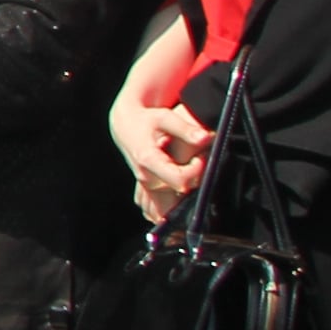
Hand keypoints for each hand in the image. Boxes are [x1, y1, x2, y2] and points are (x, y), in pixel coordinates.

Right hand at [121, 99, 211, 221]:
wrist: (125, 124)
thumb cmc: (146, 120)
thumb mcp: (165, 118)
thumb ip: (185, 128)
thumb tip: (206, 137)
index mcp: (149, 160)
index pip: (180, 180)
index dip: (196, 172)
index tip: (201, 157)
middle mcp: (146, 176)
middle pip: (174, 201)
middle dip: (191, 190)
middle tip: (196, 170)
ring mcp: (144, 184)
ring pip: (161, 211)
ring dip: (178, 208)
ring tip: (189, 188)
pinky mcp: (144, 188)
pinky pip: (152, 209)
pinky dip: (164, 211)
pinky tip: (174, 208)